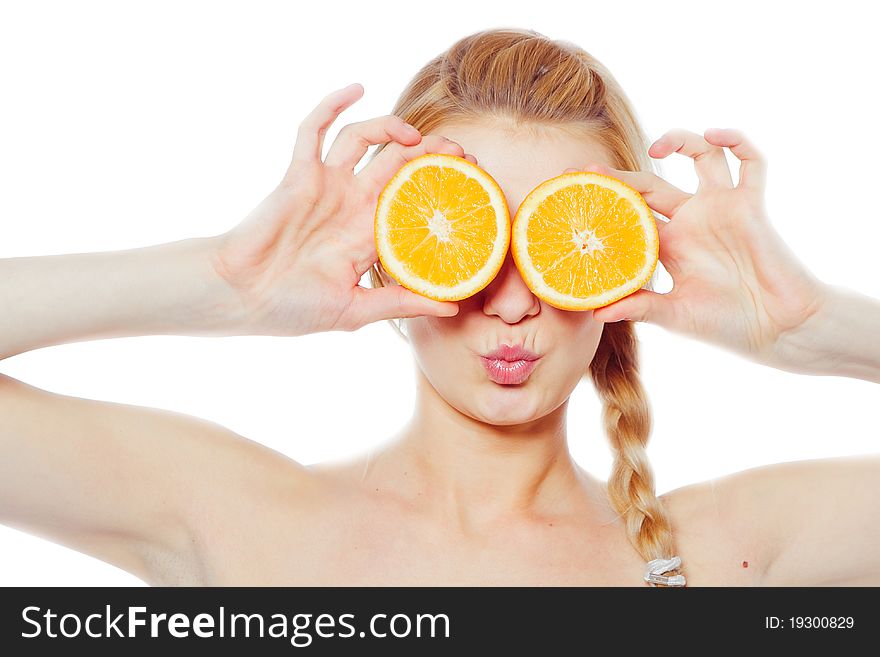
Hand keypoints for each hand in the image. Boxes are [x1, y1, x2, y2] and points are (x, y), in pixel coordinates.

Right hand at [210, 83, 467, 336]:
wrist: (241, 297)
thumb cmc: (292, 309)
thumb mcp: (354, 311)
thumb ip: (400, 304)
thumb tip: (453, 306)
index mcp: (369, 234)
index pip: (415, 200)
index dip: (443, 186)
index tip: (472, 181)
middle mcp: (352, 204)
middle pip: (399, 163)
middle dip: (430, 154)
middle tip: (459, 153)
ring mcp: (326, 186)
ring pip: (364, 140)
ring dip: (391, 128)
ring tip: (415, 135)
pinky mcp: (298, 174)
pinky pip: (314, 130)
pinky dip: (332, 105)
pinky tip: (356, 88)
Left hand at [576, 128, 828, 369]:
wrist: (778, 328)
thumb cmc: (727, 324)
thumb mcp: (677, 315)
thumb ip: (641, 307)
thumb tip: (596, 313)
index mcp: (668, 245)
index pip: (628, 215)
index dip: (604, 203)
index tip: (572, 195)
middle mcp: (691, 221)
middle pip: (650, 184)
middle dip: (621, 175)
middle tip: (589, 171)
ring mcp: (720, 209)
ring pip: (701, 157)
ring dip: (682, 140)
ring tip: (657, 145)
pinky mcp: (751, 205)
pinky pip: (750, 162)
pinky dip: (737, 141)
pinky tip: (715, 133)